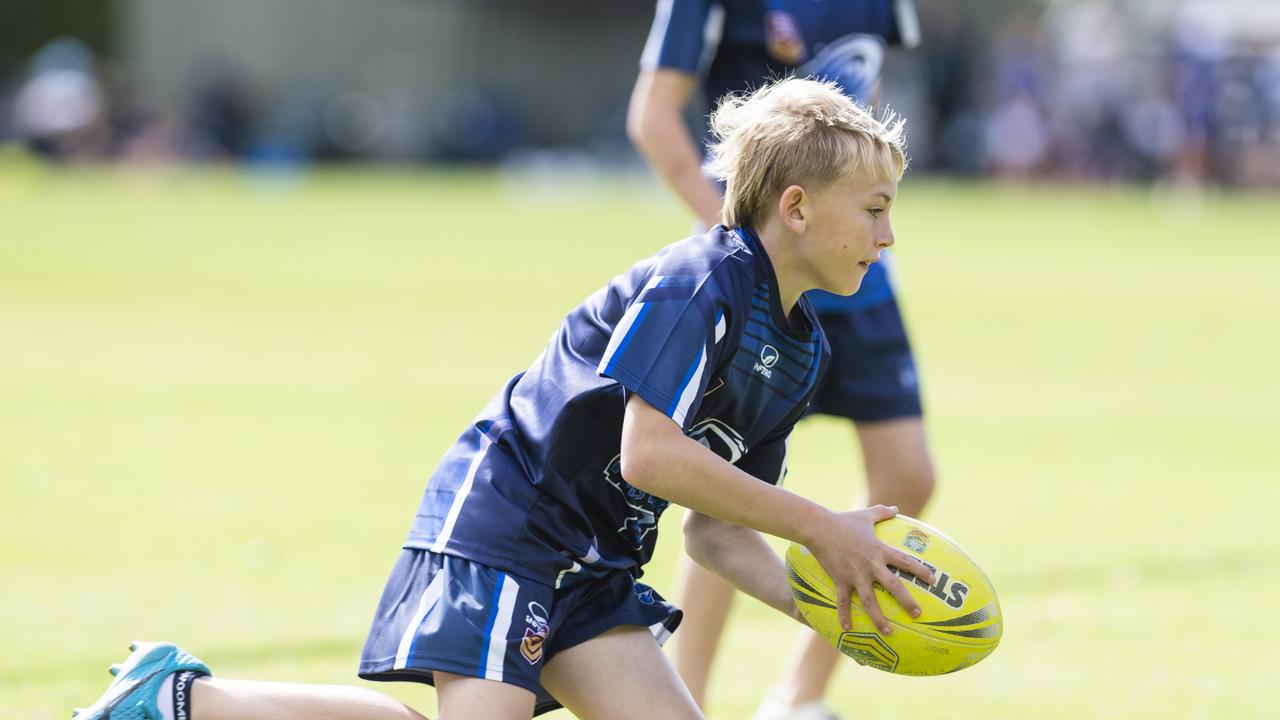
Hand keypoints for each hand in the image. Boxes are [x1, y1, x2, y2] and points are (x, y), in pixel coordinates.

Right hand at [806, 505, 936, 634]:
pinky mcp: (840, 580)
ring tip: (889, 632)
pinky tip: (847, 629)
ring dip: (880, 618)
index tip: (933, 580)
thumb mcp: (865, 515)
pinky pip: (843, 601)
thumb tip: (896, 508)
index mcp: (879, 550)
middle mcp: (871, 565)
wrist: (819, 527)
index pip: (906, 561)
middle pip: (894, 586)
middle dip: (907, 601)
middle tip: (918, 614)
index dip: (921, 570)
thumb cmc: (843, 520)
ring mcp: (855, 574)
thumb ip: (882, 512)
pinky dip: (844, 616)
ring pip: (870, 601)